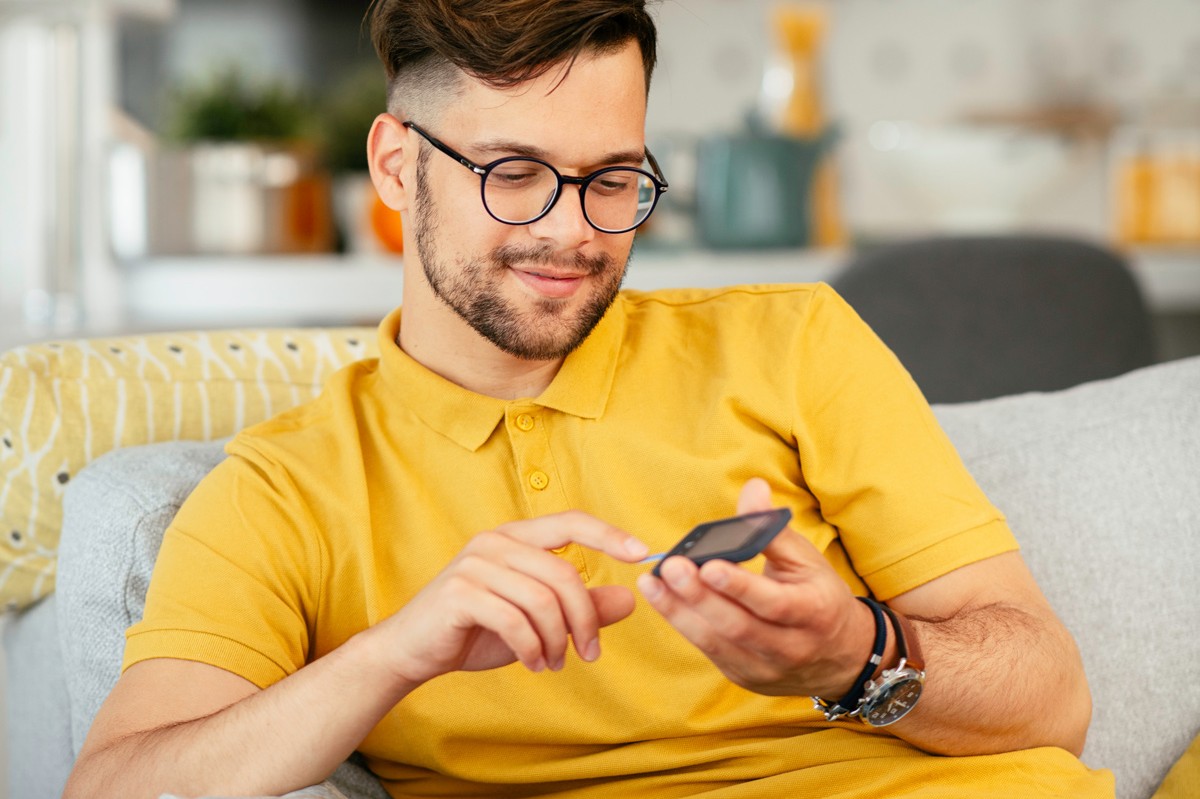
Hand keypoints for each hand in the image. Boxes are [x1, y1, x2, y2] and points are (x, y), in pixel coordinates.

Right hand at [366, 511, 648, 688]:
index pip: (571, 521)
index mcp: (516, 538)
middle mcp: (495, 542)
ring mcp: (475, 564)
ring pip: (542, 601)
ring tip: (555, 663)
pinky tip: (534, 663)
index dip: (609, 534)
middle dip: (585, 619)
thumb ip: (580, 607)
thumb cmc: (475, 630)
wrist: (412, 650)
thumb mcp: (536, 619)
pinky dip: (532, 648)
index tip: (643, 553)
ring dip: (557, 641)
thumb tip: (630, 599)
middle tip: (590, 654)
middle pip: (564, 574)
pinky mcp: (460, 593)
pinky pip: (515, 620)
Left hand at [636, 478, 875, 698]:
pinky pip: (710, 651)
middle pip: (738, 625)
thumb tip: (752, 488)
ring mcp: (766, 667)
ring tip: (652, 583)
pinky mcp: (744, 675)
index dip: (740, 586)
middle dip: (699, 597)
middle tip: (670, 567)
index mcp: (813, 612)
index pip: (774, 602)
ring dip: (680, 612)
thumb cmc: (817, 594)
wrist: (840, 655)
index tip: (709, 565)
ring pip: (717, 642)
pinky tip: (663, 600)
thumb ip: (772, 528)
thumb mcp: (806, 559)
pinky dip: (684, 624)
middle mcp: (791, 646)